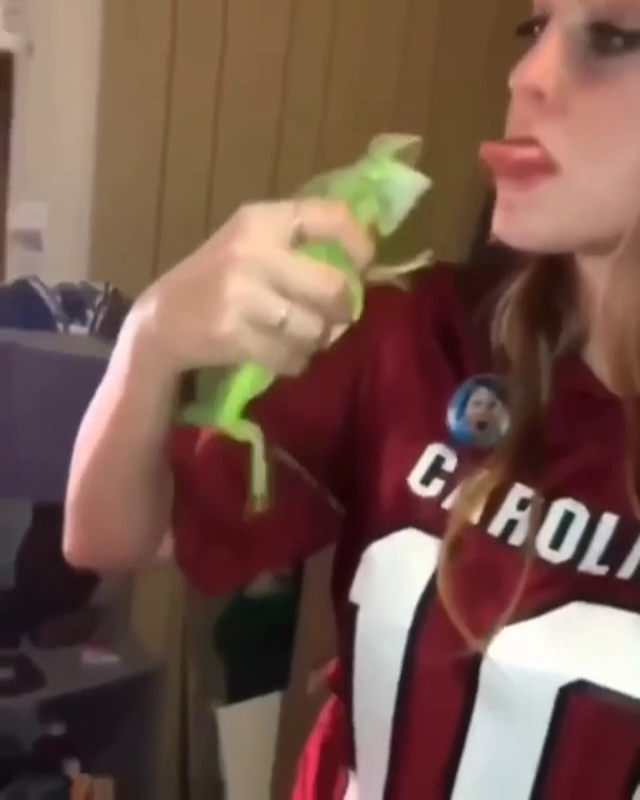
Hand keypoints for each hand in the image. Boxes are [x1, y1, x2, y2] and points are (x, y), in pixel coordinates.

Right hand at [129, 199, 373, 378]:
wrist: (160, 321)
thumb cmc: (218, 280)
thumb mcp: (251, 244)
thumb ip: (299, 244)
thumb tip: (363, 265)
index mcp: (260, 220)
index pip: (330, 217)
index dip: (360, 243)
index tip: (364, 265)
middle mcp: (252, 251)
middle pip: (332, 288)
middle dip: (343, 311)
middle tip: (334, 318)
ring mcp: (241, 295)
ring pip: (314, 330)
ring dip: (316, 341)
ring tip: (300, 337)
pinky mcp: (233, 335)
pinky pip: (292, 357)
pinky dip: (295, 362)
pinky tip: (281, 355)